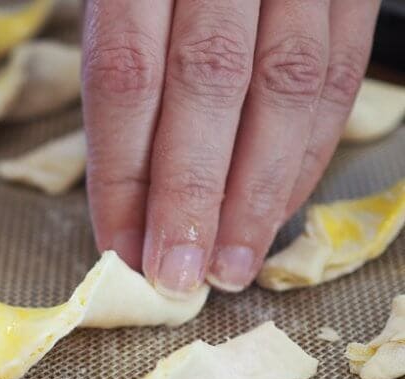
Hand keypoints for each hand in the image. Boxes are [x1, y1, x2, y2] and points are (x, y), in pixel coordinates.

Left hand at [82, 0, 380, 293]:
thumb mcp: (118, 3)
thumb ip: (124, 86)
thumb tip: (131, 213)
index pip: (126, 78)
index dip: (125, 176)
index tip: (122, 250)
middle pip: (208, 84)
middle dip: (192, 195)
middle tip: (180, 275)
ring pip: (286, 84)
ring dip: (258, 190)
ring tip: (230, 264)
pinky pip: (336, 74)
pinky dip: (305, 152)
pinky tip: (275, 208)